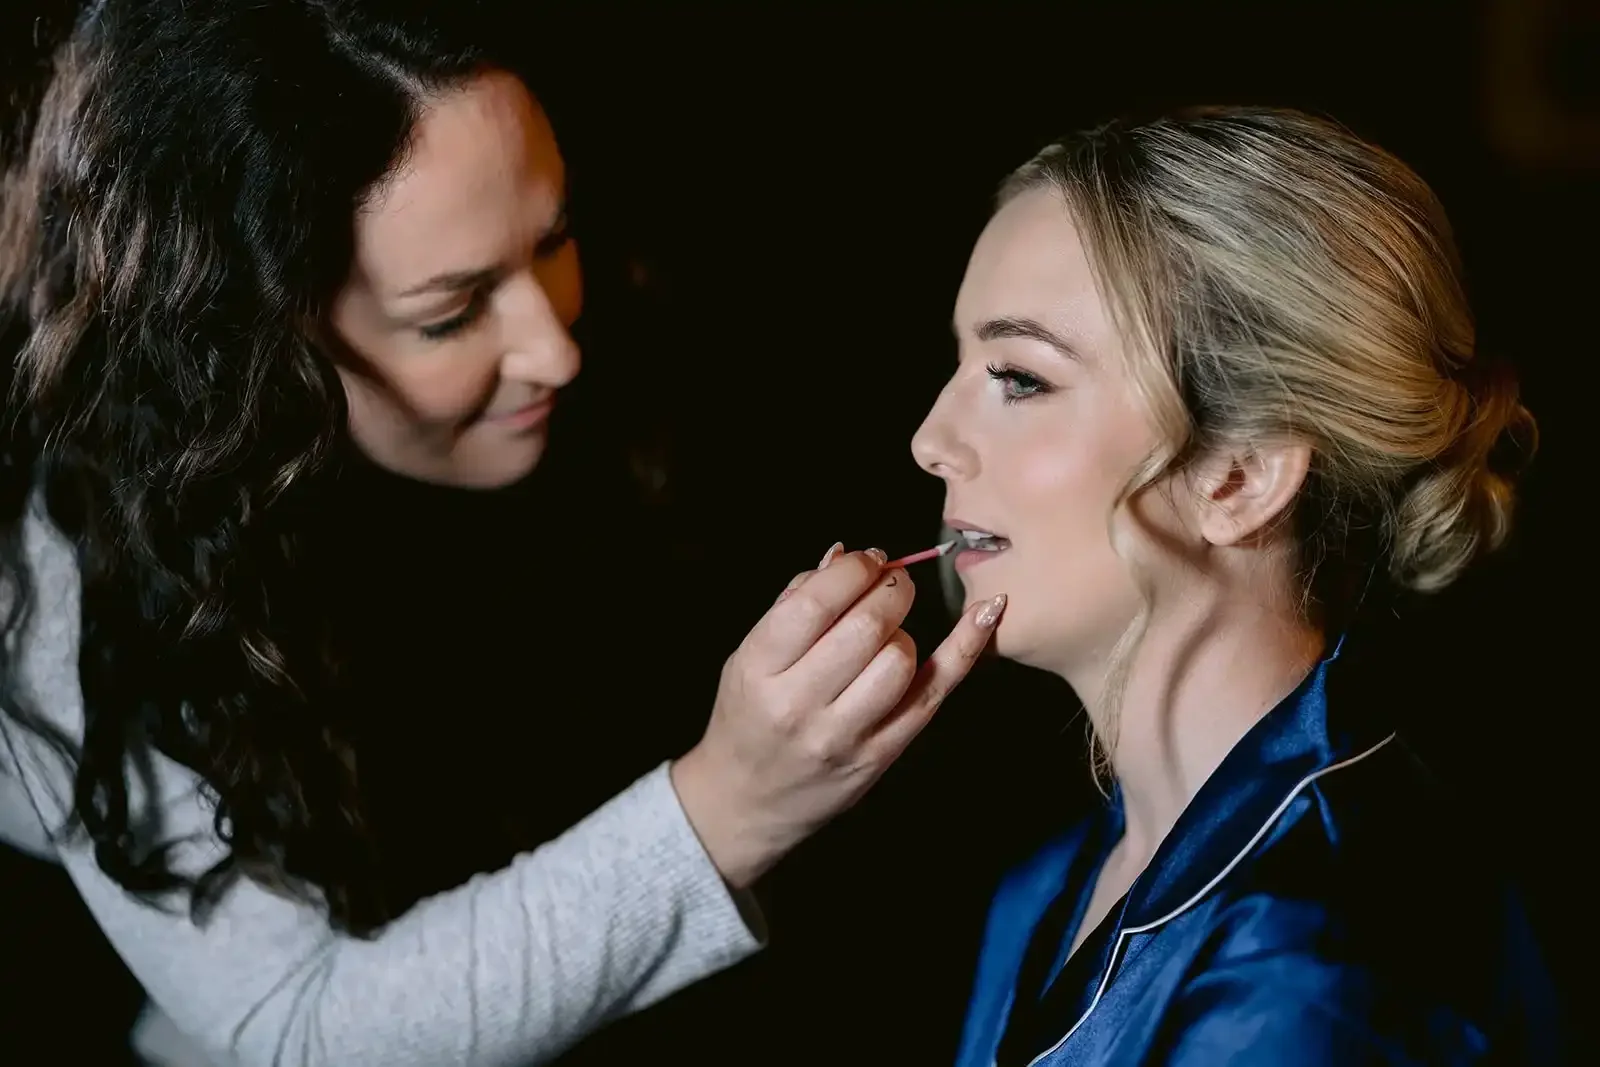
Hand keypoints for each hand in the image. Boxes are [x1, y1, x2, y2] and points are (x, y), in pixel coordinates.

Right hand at [671, 543, 1006, 888]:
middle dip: (889, 590)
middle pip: (864, 628)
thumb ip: (793, 602)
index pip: (814, 604)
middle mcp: (798, 704)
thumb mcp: (747, 657)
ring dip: (903, 629)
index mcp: (757, 669)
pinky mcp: (879, 756)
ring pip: (899, 660)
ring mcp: (842, 735)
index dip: (853, 571)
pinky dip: (964, 650)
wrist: (746, 801)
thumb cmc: (747, 717)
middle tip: (891, 583)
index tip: (868, 561)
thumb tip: (845, 554)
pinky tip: (988, 614)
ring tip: (888, 629)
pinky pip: (932, 694)